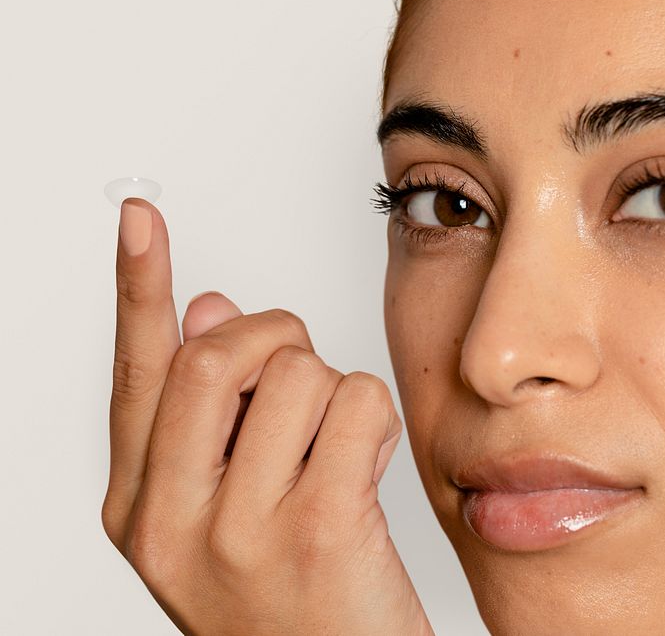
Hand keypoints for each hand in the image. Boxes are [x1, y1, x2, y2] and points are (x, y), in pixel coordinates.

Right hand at [102, 198, 432, 634]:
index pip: (136, 374)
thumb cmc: (294, 601)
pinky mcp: (319, 531)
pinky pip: (356, 403)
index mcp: (142, 509)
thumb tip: (209, 310)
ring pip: (299, 373)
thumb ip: (210, 416)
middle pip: (215, 356)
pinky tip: (367, 474)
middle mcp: (174, 523)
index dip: (137, 287)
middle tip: (302, 370)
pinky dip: (375, 421)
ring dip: (334, 393)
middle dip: (276, 338)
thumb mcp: (230, 514)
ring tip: (336, 456)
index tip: (140, 219)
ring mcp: (242, 531)